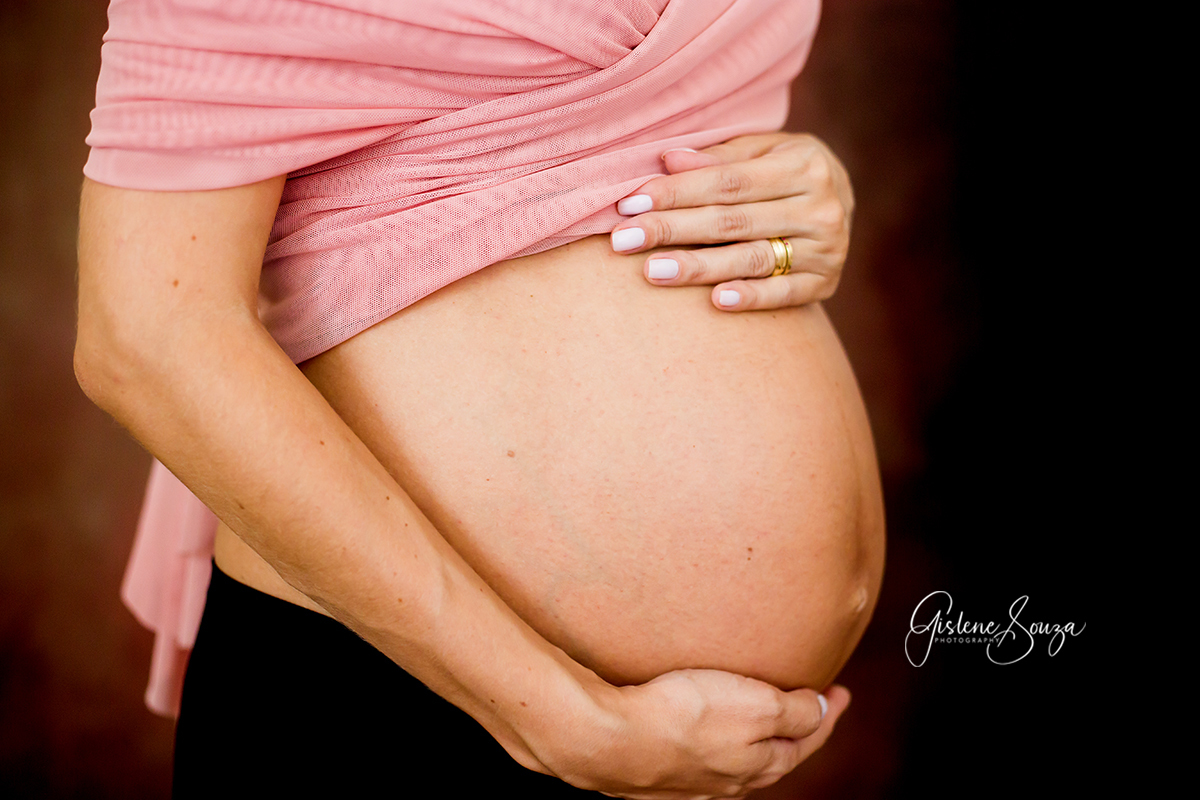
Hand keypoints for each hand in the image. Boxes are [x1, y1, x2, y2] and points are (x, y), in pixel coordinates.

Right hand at [543, 670, 849, 799]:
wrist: (607, 740)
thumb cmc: (681, 719)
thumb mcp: (756, 707)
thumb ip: (794, 712)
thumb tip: (821, 710)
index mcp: (758, 766)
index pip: (807, 742)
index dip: (827, 717)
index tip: (842, 693)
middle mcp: (728, 781)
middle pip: (774, 755)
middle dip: (795, 730)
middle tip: (808, 702)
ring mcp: (691, 780)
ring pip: (736, 758)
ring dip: (754, 735)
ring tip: (757, 711)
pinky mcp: (658, 769)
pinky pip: (701, 753)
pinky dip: (716, 736)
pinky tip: (703, 725)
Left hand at [610, 133, 853, 311]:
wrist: (840, 204)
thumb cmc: (783, 173)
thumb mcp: (760, 153)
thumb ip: (717, 158)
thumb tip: (668, 158)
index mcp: (804, 164)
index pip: (728, 181)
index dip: (677, 192)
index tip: (629, 203)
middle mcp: (820, 206)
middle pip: (733, 221)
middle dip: (673, 229)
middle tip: (624, 240)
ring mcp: (827, 248)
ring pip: (753, 258)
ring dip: (699, 267)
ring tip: (653, 271)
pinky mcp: (826, 282)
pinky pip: (784, 294)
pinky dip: (751, 297)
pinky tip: (716, 301)